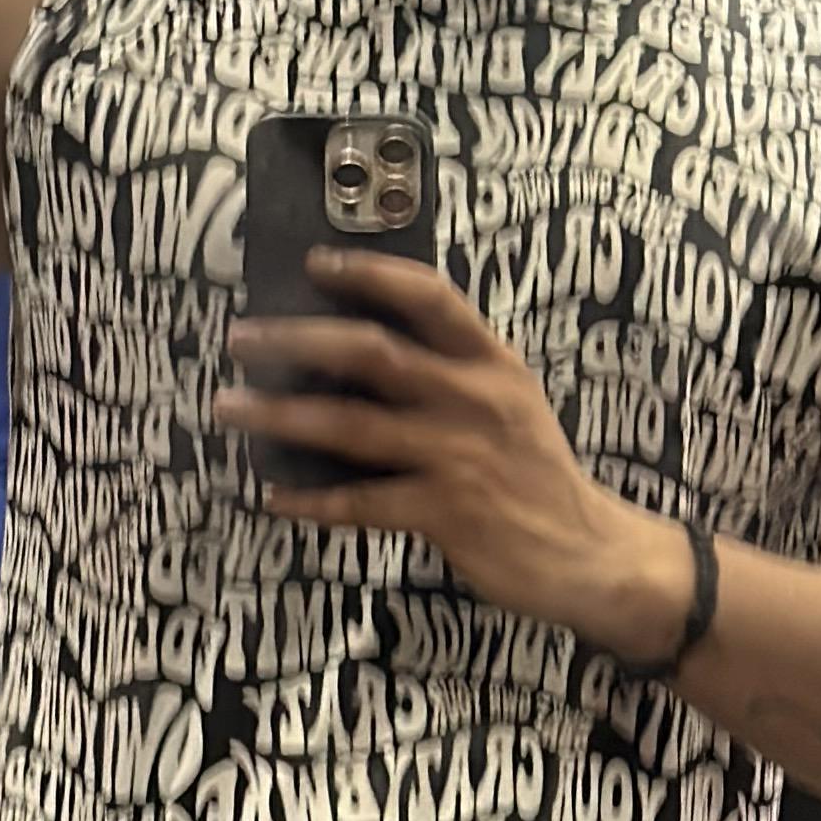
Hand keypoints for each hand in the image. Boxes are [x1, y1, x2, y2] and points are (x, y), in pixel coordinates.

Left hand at [218, 253, 686, 654]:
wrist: (591, 555)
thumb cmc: (537, 477)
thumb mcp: (511, 405)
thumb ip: (453, 373)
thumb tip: (359, 351)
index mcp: (492, 364)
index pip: (430, 297)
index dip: (369, 274)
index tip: (314, 265)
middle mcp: (475, 401)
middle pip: (371, 352)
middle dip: (295, 341)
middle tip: (240, 340)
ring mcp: (460, 457)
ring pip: (351, 426)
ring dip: (280, 416)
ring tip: (229, 408)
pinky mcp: (448, 513)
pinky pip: (360, 502)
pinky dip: (311, 499)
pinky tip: (273, 496)